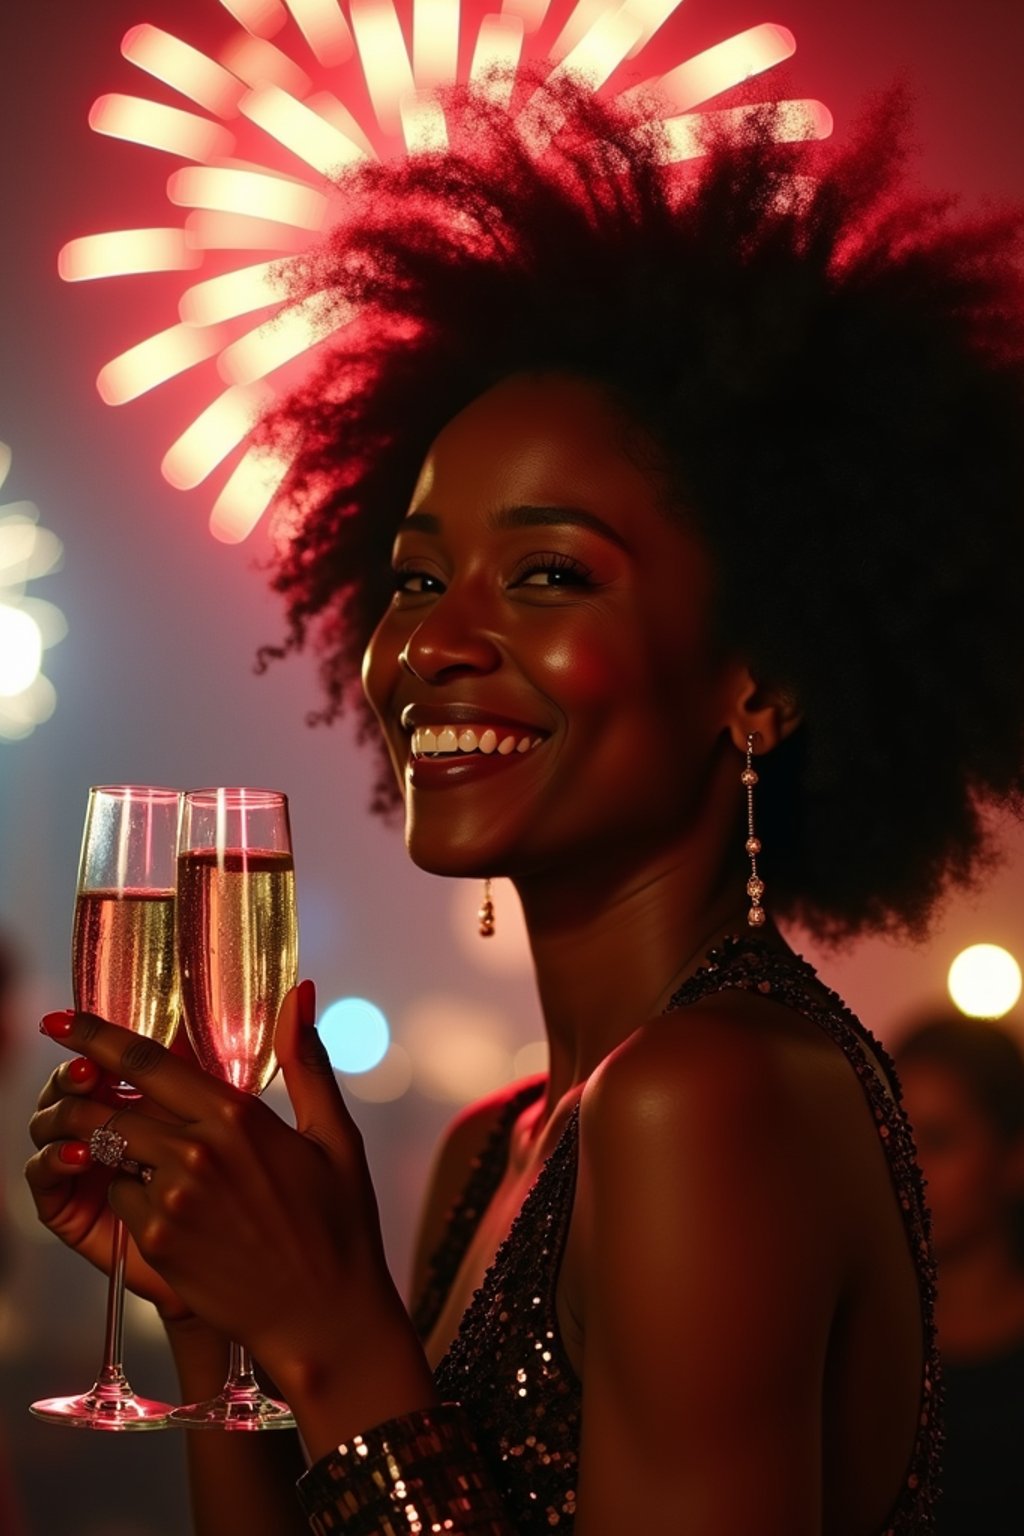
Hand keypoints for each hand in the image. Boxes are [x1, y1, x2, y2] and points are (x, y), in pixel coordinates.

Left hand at [28, 986, 420, 1399]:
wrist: (325, 1317)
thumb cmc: (338, 1224)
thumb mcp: (334, 1136)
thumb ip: (305, 1060)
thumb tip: (299, 992)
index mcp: (237, 1117)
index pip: (147, 1061)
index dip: (96, 1036)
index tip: (61, 1021)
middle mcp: (196, 1153)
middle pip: (110, 1108)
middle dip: (86, 1096)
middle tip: (77, 1088)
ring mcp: (171, 1202)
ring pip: (113, 1155)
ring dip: (115, 1149)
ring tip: (137, 1153)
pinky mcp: (157, 1244)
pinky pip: (123, 1201)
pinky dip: (134, 1195)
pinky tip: (171, 1205)